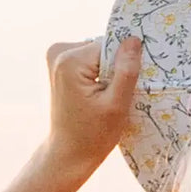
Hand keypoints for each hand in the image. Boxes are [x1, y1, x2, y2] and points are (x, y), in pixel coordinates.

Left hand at [42, 36, 142, 178]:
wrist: (69, 152)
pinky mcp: (60, 64)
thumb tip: (134, 39)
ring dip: (108, 71)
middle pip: (103, 47)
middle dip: (115, 67)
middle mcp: (58, 52)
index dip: (124, 63)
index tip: (126, 86)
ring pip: (99, 53)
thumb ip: (126, 71)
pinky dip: (100, 74)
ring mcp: (56, 57)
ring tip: (106, 97)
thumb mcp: (116, 105)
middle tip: (116, 94)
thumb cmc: (93, 134)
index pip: (110, 45)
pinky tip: (99, 94)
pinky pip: (91, 59)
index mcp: (70, 60)